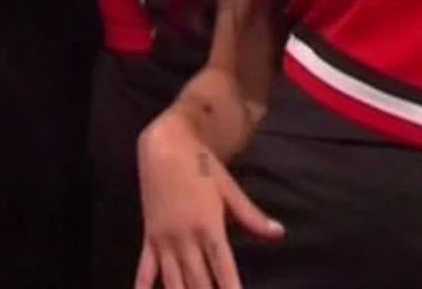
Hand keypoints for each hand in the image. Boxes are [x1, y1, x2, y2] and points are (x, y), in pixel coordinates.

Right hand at [136, 113, 282, 288]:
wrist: (165, 147)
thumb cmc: (201, 165)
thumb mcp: (229, 189)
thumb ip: (251, 216)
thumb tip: (278, 233)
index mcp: (209, 227)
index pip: (224, 269)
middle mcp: (185, 239)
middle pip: (198, 282)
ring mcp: (164, 240)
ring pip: (173, 282)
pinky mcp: (149, 239)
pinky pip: (144, 270)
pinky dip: (143, 288)